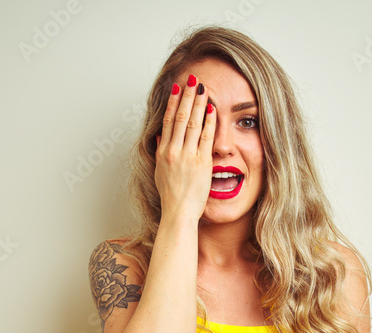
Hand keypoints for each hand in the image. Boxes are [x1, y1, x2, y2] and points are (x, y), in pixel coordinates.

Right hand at [154, 73, 215, 220]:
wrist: (178, 213)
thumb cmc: (171, 197)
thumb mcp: (159, 172)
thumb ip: (160, 153)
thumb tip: (160, 137)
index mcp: (163, 152)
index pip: (167, 120)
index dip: (172, 102)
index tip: (177, 87)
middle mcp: (173, 151)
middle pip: (180, 116)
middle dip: (187, 96)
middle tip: (192, 79)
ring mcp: (187, 156)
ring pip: (192, 123)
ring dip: (198, 103)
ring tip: (202, 88)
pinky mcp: (201, 163)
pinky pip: (205, 137)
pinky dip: (208, 121)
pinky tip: (212, 109)